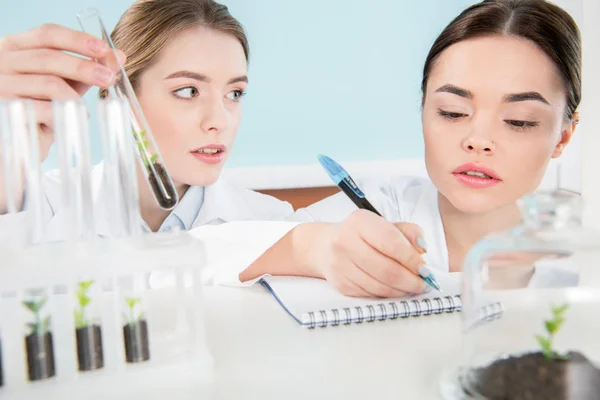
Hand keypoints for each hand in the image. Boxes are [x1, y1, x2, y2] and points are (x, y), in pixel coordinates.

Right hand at [0, 23, 123, 160]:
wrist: (20, 140)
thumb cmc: (42, 106)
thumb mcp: (65, 83)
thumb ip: (86, 70)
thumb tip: (118, 57)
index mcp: (16, 47)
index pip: (48, 34)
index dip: (78, 40)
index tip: (104, 49)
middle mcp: (3, 61)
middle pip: (49, 57)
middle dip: (84, 67)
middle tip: (108, 78)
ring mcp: (1, 85)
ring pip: (48, 83)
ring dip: (75, 96)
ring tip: (84, 108)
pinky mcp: (5, 110)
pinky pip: (44, 110)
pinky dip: (64, 115)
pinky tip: (71, 120)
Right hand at [312, 209, 427, 297]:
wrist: (325, 246)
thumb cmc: (361, 235)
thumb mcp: (385, 225)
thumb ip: (408, 232)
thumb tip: (422, 248)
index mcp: (359, 222)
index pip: (391, 243)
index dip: (412, 259)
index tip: (425, 269)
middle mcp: (345, 241)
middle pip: (386, 269)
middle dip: (411, 280)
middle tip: (423, 284)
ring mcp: (340, 264)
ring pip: (379, 286)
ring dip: (401, 290)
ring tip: (412, 287)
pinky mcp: (340, 283)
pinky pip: (370, 294)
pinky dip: (387, 294)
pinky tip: (394, 289)